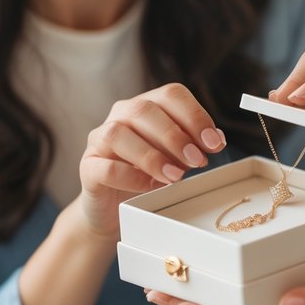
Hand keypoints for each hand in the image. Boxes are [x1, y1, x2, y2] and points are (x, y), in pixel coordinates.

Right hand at [76, 83, 226, 239]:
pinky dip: (131, 176)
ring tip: (176, 176)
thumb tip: (217, 139)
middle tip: (198, 160)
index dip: (195, 115)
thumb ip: (193, 145)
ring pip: (118, 133)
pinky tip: (150, 187)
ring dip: (152, 155)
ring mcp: (99, 140)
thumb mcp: (176, 159)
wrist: (114, 209)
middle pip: (144, 109)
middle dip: (176, 135)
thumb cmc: (149, 177)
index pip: (171, 94)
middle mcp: (120, 116)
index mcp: (146, 106)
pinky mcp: (87, 167)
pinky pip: (105, 167)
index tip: (215, 143)